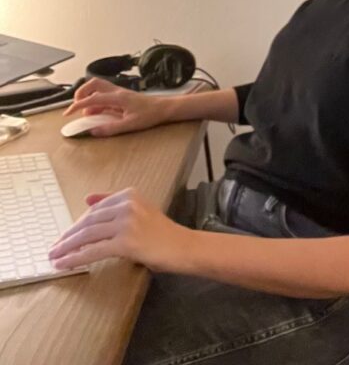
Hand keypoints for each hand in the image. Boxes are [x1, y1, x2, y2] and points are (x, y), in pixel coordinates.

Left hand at [48, 188, 188, 271]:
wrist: (183, 246)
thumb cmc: (163, 233)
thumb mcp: (139, 211)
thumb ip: (114, 205)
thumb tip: (88, 199)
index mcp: (129, 194)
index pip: (95, 210)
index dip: (77, 224)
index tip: (64, 236)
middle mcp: (127, 204)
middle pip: (89, 221)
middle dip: (68, 236)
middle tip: (54, 248)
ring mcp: (126, 222)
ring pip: (88, 235)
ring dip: (67, 247)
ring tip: (55, 256)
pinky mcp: (126, 241)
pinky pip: (94, 250)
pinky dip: (76, 258)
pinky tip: (65, 264)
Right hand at [62, 78, 169, 135]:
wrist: (163, 108)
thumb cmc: (150, 114)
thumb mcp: (130, 125)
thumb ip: (110, 128)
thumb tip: (93, 131)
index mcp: (118, 98)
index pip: (92, 98)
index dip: (78, 105)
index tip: (69, 112)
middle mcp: (117, 92)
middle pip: (93, 83)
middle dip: (80, 93)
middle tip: (75, 106)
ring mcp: (119, 92)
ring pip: (98, 87)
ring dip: (88, 97)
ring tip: (86, 112)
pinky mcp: (121, 96)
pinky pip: (104, 94)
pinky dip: (96, 101)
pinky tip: (97, 113)